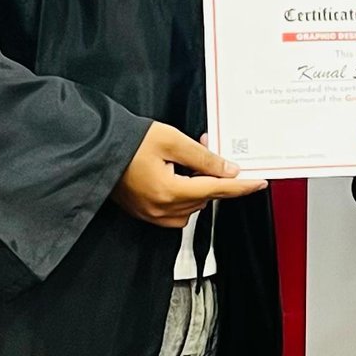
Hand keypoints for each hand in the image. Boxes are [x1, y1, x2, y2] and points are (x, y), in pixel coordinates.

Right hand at [113, 121, 263, 225]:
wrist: (98, 149)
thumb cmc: (128, 142)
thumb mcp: (172, 141)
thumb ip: (204, 158)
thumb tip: (228, 170)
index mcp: (169, 192)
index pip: (217, 190)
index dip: (241, 186)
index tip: (258, 183)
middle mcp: (161, 209)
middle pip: (205, 197)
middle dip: (213, 175)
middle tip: (208, 149)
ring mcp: (152, 214)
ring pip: (193, 204)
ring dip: (198, 185)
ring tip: (187, 160)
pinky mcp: (146, 213)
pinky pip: (177, 210)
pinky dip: (184, 194)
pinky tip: (178, 176)